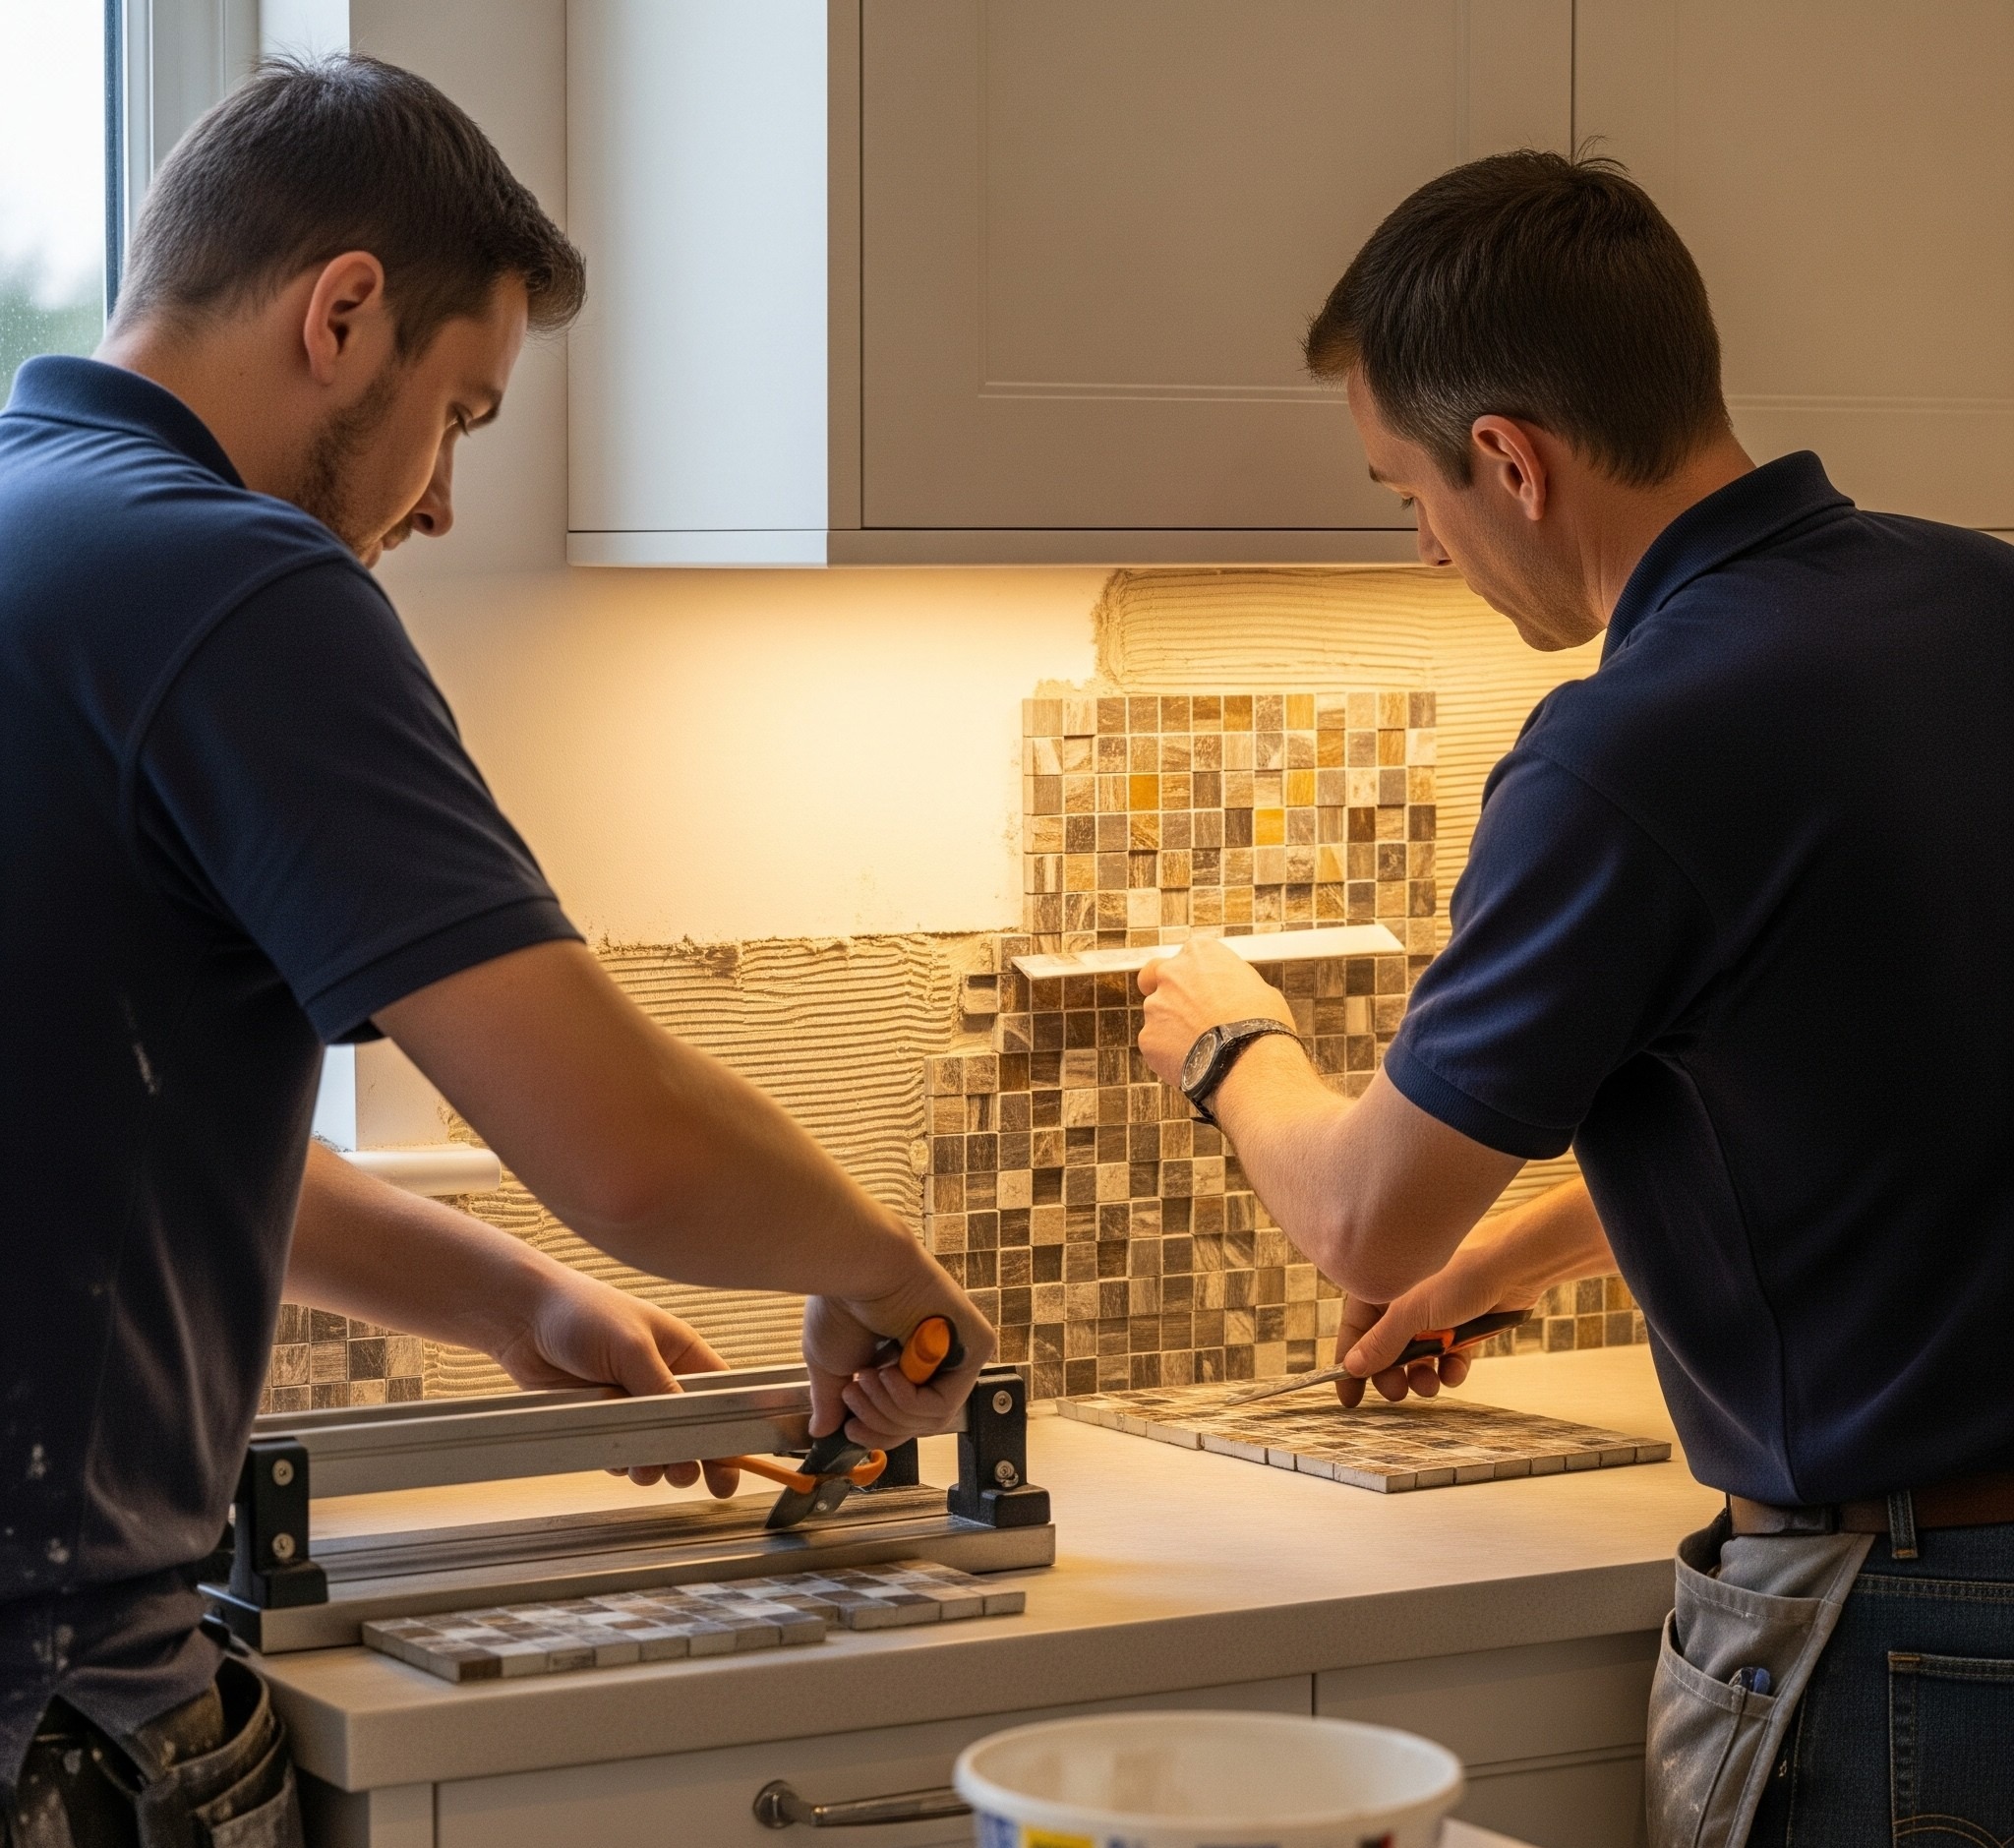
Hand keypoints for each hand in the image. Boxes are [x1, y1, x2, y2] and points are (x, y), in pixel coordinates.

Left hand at [493, 1263, 740, 1494]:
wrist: (522, 1320)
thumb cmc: (582, 1313)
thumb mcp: (631, 1347)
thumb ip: (662, 1391)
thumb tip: (687, 1434)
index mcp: (682, 1354)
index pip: (719, 1397)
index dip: (729, 1429)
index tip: (734, 1462)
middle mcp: (662, 1381)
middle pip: (691, 1431)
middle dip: (690, 1456)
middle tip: (684, 1475)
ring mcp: (632, 1403)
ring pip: (656, 1448)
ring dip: (652, 1464)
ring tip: (643, 1468)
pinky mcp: (603, 1420)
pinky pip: (622, 1452)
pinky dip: (621, 1460)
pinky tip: (612, 1454)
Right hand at [802, 1249, 995, 1449]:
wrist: (858, 1270)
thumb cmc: (842, 1304)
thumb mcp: (831, 1364)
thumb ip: (833, 1400)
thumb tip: (823, 1429)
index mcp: (907, 1356)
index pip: (905, 1415)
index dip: (877, 1432)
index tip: (849, 1430)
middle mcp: (938, 1354)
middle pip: (919, 1423)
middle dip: (879, 1422)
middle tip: (852, 1397)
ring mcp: (959, 1350)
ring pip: (932, 1419)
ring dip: (888, 1409)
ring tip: (865, 1379)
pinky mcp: (977, 1345)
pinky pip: (945, 1401)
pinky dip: (909, 1400)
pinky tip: (888, 1374)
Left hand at [1136, 939, 1295, 1086]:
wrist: (1250, 1061)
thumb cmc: (1261, 1024)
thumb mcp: (1258, 988)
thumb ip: (1232, 983)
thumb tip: (1231, 992)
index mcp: (1200, 953)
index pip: (1188, 957)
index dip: (1195, 975)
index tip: (1205, 990)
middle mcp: (1171, 973)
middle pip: (1159, 978)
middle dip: (1171, 995)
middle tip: (1190, 1016)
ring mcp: (1155, 1006)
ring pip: (1157, 1014)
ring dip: (1172, 1027)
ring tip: (1201, 1048)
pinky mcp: (1148, 1037)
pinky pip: (1156, 1044)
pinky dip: (1168, 1053)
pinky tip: (1193, 1063)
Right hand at [1333, 1242, 1535, 1408]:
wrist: (1513, 1264)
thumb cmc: (1457, 1273)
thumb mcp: (1411, 1313)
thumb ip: (1381, 1343)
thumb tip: (1351, 1368)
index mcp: (1383, 1289)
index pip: (1356, 1330)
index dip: (1349, 1363)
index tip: (1350, 1396)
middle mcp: (1405, 1302)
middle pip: (1387, 1349)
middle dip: (1392, 1375)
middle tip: (1397, 1393)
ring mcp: (1435, 1314)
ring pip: (1419, 1357)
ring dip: (1422, 1376)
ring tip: (1430, 1385)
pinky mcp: (1463, 1325)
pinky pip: (1450, 1356)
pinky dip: (1451, 1368)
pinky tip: (1454, 1372)